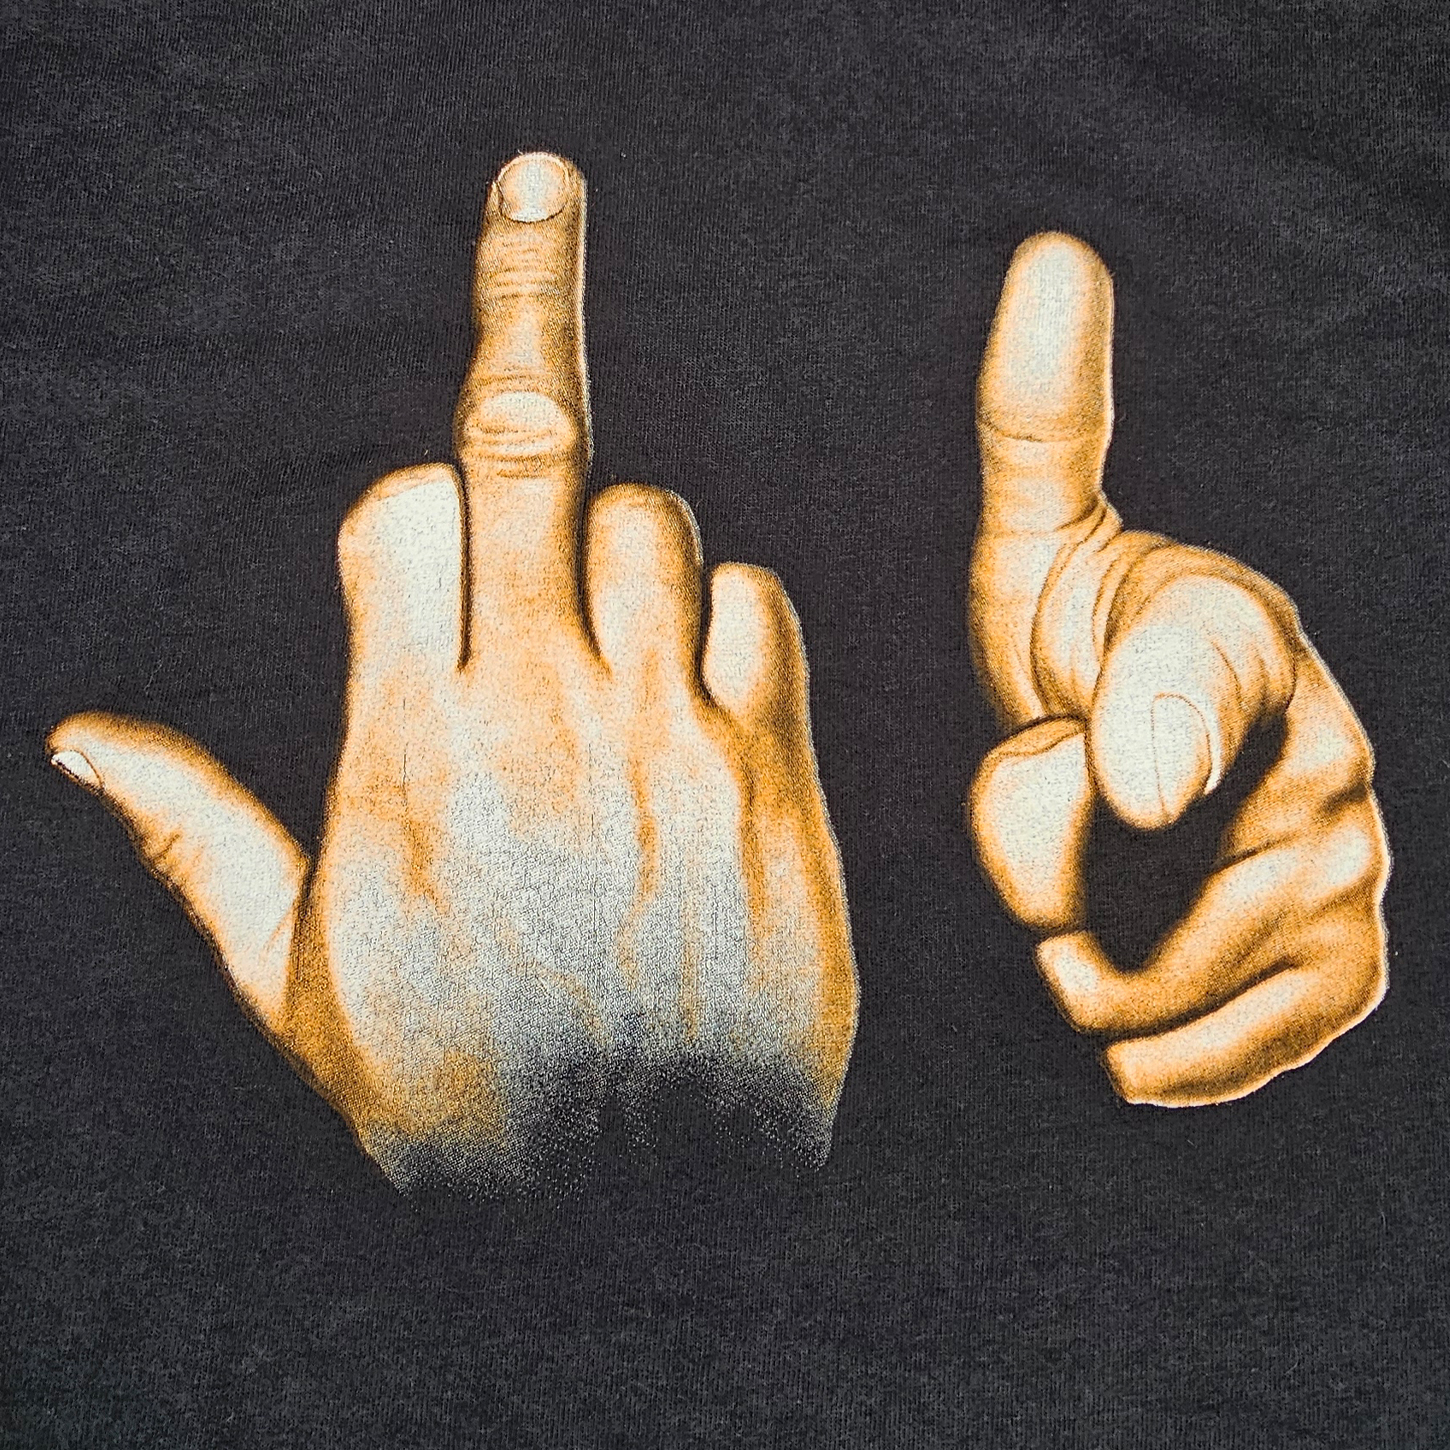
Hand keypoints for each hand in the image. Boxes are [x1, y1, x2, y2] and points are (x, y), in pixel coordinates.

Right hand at [48, 152, 856, 1189]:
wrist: (640, 1199)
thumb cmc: (459, 1090)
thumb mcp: (301, 982)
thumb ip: (201, 841)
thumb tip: (82, 744)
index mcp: (405, 753)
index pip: (401, 505)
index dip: (408, 490)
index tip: (422, 509)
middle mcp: (538, 719)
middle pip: (532, 448)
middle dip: (527, 311)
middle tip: (539, 193)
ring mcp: (669, 741)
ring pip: (658, 521)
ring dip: (625, 535)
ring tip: (606, 626)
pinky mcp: (776, 780)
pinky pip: (765, 611)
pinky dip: (730, 615)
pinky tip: (697, 687)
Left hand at [967, 234, 1387, 1105]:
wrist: (1125, 763)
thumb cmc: (1075, 643)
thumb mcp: (1041, 535)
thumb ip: (1043, 425)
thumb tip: (1051, 258)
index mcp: (1243, 635)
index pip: (1189, 686)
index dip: (1125, 739)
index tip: (1107, 764)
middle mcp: (1326, 752)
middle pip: (1101, 876)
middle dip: (1038, 875)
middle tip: (1062, 818)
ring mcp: (1343, 874)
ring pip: (1142, 982)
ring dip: (1078, 964)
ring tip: (1089, 890)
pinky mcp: (1340, 974)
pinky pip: (1213, 1048)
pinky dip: (1147, 1043)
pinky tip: (1125, 985)